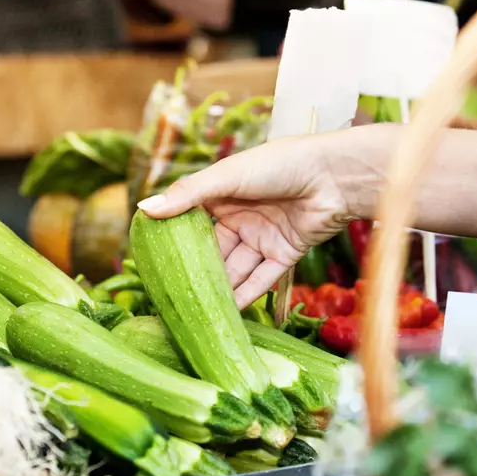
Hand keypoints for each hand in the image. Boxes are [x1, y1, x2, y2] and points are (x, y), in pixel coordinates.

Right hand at [137, 134, 351, 308]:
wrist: (333, 175)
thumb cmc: (280, 163)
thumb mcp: (228, 176)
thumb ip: (188, 195)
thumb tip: (144, 209)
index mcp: (224, 195)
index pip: (193, 223)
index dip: (176, 242)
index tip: (154, 264)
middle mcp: (242, 218)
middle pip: (215, 251)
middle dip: (198, 273)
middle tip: (173, 297)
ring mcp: (264, 237)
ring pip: (237, 268)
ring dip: (220, 288)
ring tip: (197, 310)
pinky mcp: (286, 253)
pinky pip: (263, 278)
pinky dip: (247, 294)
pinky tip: (228, 311)